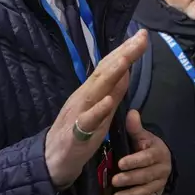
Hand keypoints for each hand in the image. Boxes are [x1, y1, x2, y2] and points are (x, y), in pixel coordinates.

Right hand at [45, 29, 147, 188]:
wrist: (52, 159)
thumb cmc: (78, 133)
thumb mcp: (101, 109)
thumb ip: (113, 90)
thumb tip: (127, 69)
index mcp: (91, 91)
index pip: (109, 66)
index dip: (126, 51)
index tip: (142, 36)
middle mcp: (84, 96)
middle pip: (104, 72)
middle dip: (123, 54)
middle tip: (140, 38)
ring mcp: (79, 113)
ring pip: (95, 91)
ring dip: (110, 74)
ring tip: (126, 59)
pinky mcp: (76, 133)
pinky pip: (87, 121)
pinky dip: (98, 109)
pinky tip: (108, 100)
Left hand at [111, 110, 171, 194]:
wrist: (161, 159)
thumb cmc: (147, 145)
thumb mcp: (142, 135)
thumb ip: (135, 127)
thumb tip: (131, 113)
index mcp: (159, 152)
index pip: (147, 157)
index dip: (134, 161)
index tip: (120, 163)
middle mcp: (162, 169)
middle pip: (146, 176)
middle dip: (130, 179)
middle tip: (115, 181)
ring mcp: (160, 182)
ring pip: (146, 190)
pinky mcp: (156, 193)